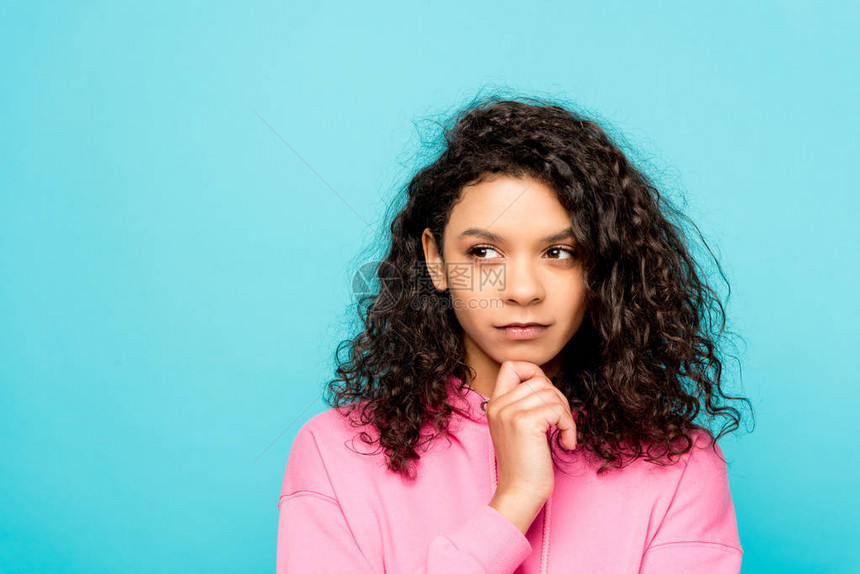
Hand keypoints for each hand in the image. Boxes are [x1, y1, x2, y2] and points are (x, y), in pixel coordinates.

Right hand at [486, 361, 577, 503]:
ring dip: (565, 414)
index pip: (510, 365)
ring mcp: (509, 413)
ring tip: (563, 434)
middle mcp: (498, 405)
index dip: (534, 373)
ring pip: (551, 393)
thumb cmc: (526, 464)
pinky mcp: (525, 422)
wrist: (520, 492)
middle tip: (559, 423)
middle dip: (558, 399)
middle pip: (539, 379)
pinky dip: (569, 426)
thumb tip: (547, 384)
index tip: (545, 397)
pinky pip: (558, 410)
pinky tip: (566, 442)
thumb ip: (524, 403)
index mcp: (495, 404)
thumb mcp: (518, 427)